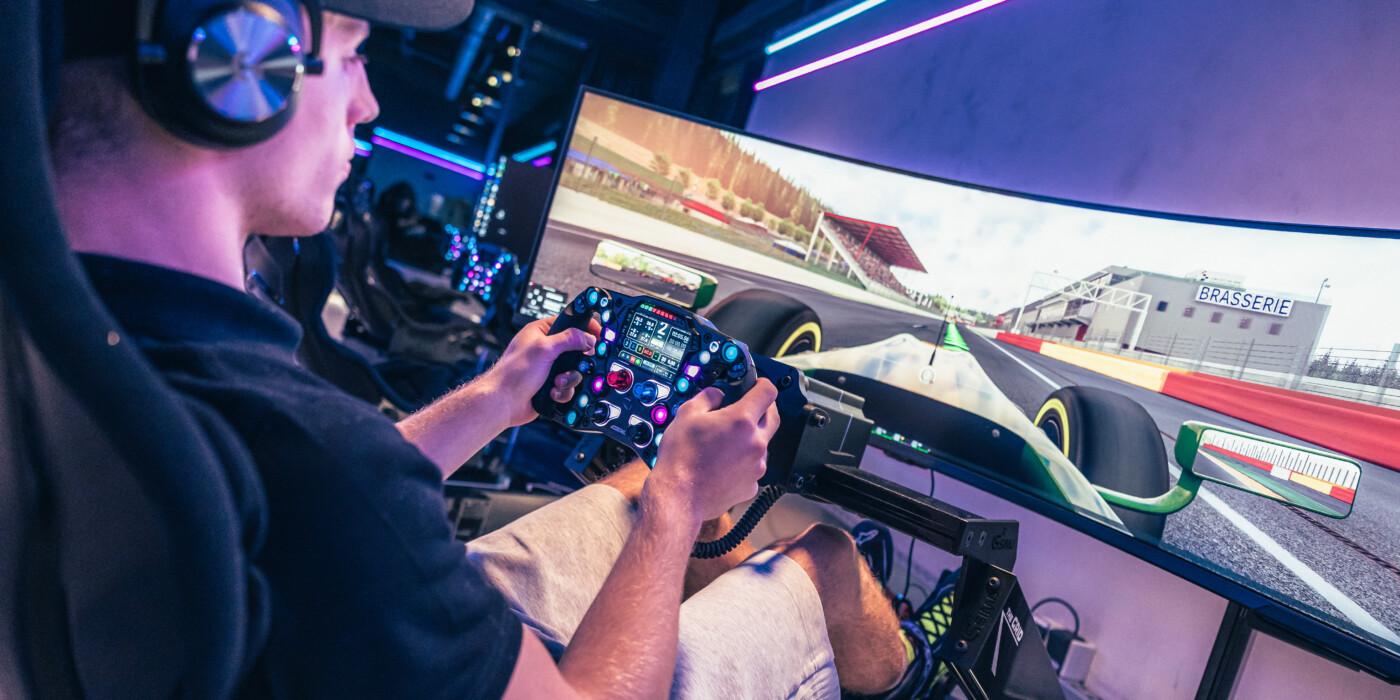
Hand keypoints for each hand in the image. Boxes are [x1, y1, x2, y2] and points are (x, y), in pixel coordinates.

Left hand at [487, 316, 598, 427]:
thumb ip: (569, 339)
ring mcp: (548, 368)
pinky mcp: (551, 385)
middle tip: (574, 364)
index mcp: (540, 333)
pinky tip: (551, 391)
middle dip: (576, 361)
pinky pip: (568, 387)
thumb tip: (588, 338)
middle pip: (576, 350)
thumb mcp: (544, 349)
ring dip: (568, 379)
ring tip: (556, 381)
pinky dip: (562, 391)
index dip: (585, 327)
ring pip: (574, 371)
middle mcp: (545, 349)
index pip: (569, 322)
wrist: (503, 403)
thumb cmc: (513, 374)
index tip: (598, 335)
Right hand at [645, 379, 780, 525]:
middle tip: (747, 408)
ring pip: (763, 444)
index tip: (758, 385)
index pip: (768, 392)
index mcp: (741, 421)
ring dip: (752, 438)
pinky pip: (754, 467)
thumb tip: (718, 395)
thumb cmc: (680, 459)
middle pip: (773, 417)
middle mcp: (755, 443)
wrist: (678, 496)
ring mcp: (756, 466)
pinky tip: (724, 463)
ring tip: (726, 442)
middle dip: (763, 408)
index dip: (763, 384)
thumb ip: (709, 396)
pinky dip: (744, 462)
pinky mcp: (752, 485)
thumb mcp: (687, 413)